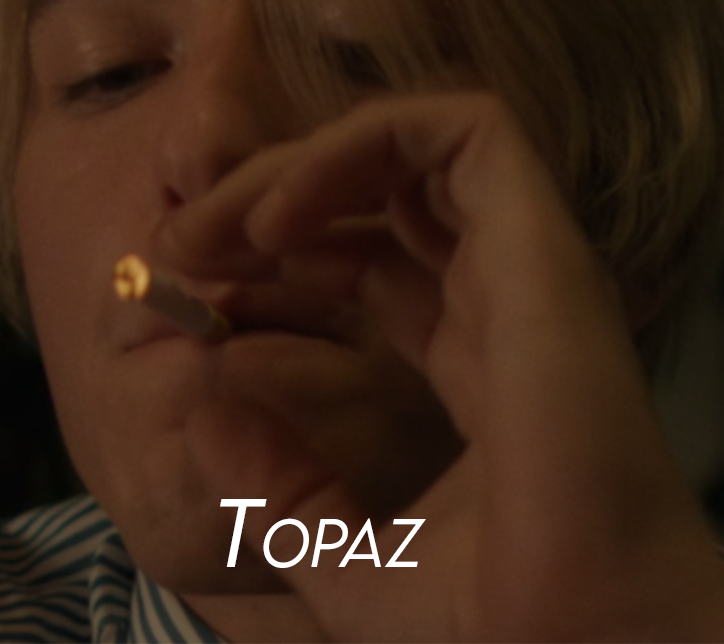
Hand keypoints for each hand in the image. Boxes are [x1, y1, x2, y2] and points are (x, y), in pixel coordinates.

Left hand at [152, 92, 723, 641]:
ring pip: (412, 146)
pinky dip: (358, 146)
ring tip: (216, 228)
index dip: (284, 254)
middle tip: (182, 245)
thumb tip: (210, 415)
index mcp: (473, 352)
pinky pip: (460, 129)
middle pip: (378, 196)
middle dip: (271, 201)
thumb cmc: (495, 621)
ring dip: (300, 165)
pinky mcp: (540, 236)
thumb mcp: (345, 550)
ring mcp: (526, 258)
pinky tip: (277, 218)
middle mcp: (502, 291)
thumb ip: (280, 482)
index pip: (371, 258)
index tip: (198, 282)